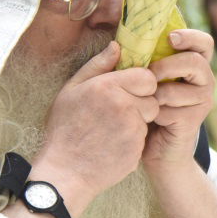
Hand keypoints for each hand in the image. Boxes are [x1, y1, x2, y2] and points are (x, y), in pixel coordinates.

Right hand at [34, 41, 158, 217]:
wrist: (64, 171)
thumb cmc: (64, 129)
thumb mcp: (71, 90)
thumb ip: (97, 66)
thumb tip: (117, 46)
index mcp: (107, 86)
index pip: (147, 77)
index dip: (141, 82)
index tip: (129, 89)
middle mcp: (123, 105)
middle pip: (152, 97)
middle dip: (142, 101)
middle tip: (121, 109)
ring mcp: (132, 129)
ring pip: (150, 117)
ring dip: (139, 120)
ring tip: (115, 127)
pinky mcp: (137, 149)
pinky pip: (144, 137)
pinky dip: (134, 138)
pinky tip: (114, 142)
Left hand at [143, 29, 214, 172]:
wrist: (151, 144)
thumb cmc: (143, 103)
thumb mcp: (137, 78)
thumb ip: (130, 60)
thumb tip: (115, 44)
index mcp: (193, 63)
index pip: (203, 42)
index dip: (189, 37)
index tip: (169, 38)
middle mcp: (203, 80)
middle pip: (195, 61)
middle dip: (166, 66)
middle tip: (148, 74)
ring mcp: (202, 101)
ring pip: (178, 89)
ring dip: (155, 94)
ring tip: (146, 101)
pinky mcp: (193, 120)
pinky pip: (171, 110)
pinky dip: (153, 113)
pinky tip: (149, 118)